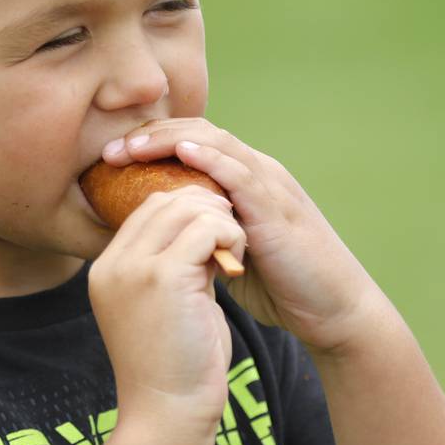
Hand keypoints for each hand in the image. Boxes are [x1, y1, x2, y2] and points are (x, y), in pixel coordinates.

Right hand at [88, 184, 245, 434]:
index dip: (185, 207)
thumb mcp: (166, 304)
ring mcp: (134, 268)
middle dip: (204, 207)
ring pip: (185, 207)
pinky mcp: (163, 277)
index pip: (146, 210)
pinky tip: (235, 264)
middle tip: (231, 234)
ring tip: (234, 250)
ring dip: (220, 220)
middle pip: (163, 201)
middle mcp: (113, 263)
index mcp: (107, 268)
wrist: (168, 414)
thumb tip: (204, 227)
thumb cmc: (176, 366)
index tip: (215, 228)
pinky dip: (228, 235)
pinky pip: (205, 228)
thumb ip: (175, 264)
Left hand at [101, 118, 381, 354]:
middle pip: (197, 133)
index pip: (190, 142)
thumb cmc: (281, 284)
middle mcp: (256, 173)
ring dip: (170, 140)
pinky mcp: (278, 209)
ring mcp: (269, 187)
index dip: (150, 142)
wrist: (334, 311)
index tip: (110, 156)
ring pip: (217, 143)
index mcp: (241, 180)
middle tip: (110, 149)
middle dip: (151, 135)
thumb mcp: (228, 251)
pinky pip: (242, 175)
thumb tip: (159, 237)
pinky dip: (211, 159)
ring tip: (133, 146)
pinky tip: (183, 153)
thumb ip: (200, 234)